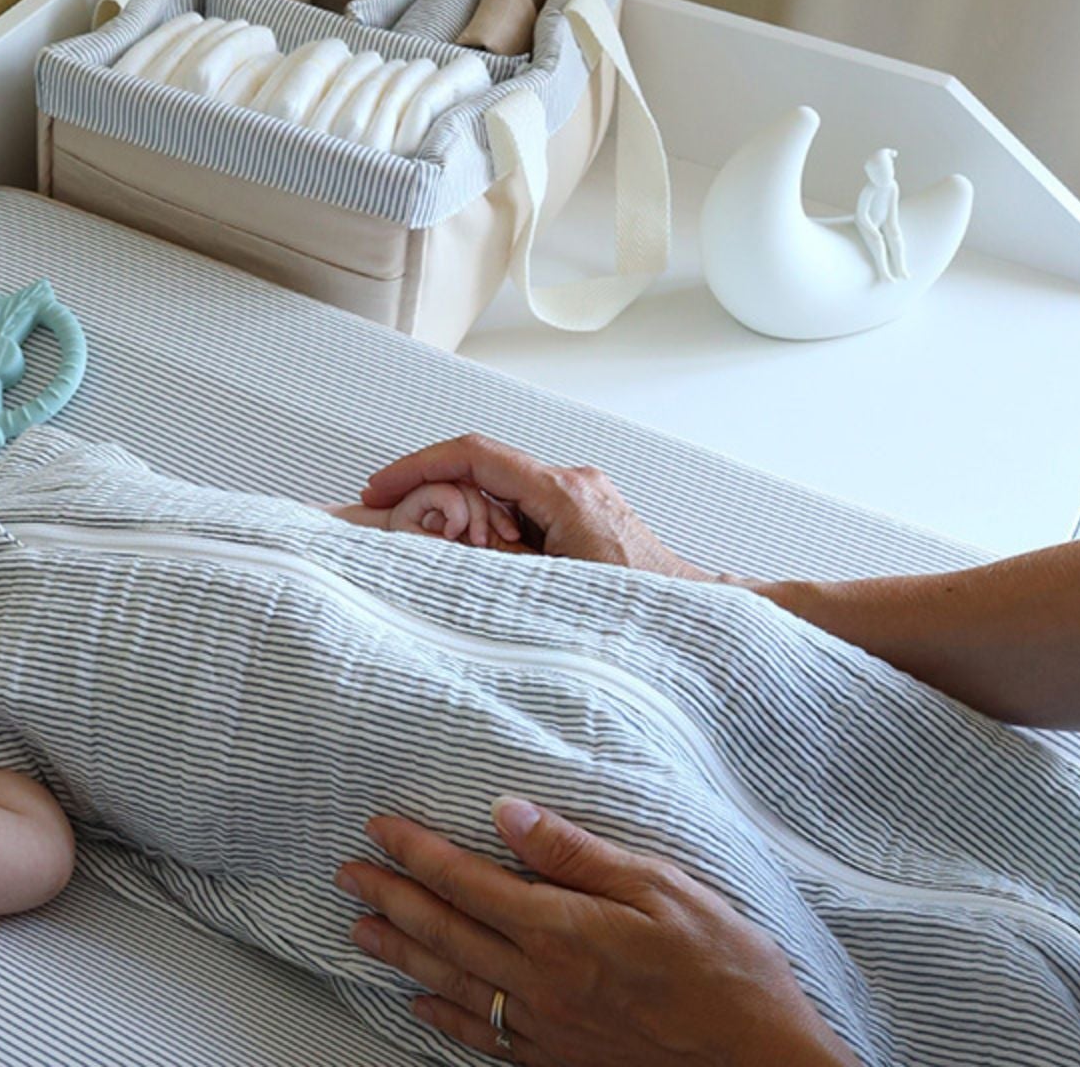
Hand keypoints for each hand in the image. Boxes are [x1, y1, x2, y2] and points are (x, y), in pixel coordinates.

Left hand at [337, 800, 857, 1066]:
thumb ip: (576, 852)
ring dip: (402, 953)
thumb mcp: (661, 888)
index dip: (416, 852)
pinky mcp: (560, 1062)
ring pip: (453, 985)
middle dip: (391, 897)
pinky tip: (421, 1004)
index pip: (466, 882)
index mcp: (561, 930)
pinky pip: (485, 1039)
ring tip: (361, 932)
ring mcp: (547, 1030)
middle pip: (445, 932)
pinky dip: (445, 1019)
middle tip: (347, 875)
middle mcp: (541, 983)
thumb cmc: (726, 971)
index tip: (378, 828)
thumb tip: (507, 813)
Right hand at [360, 433, 717, 580]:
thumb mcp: (550, 594)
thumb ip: (489, 565)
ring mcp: (579, 495)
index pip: (472, 454)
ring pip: (499, 493)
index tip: (379, 488)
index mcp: (563, 492)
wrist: (700, 626)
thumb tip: (433, 548)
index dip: (416, 466)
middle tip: (411, 540)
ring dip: (467, 522)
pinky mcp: (581, 514)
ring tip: (458, 568)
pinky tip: (486, 567)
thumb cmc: (640, 615)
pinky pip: (520, 510)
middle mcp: (571, 481)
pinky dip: (491, 531)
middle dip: (438, 501)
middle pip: (481, 472)